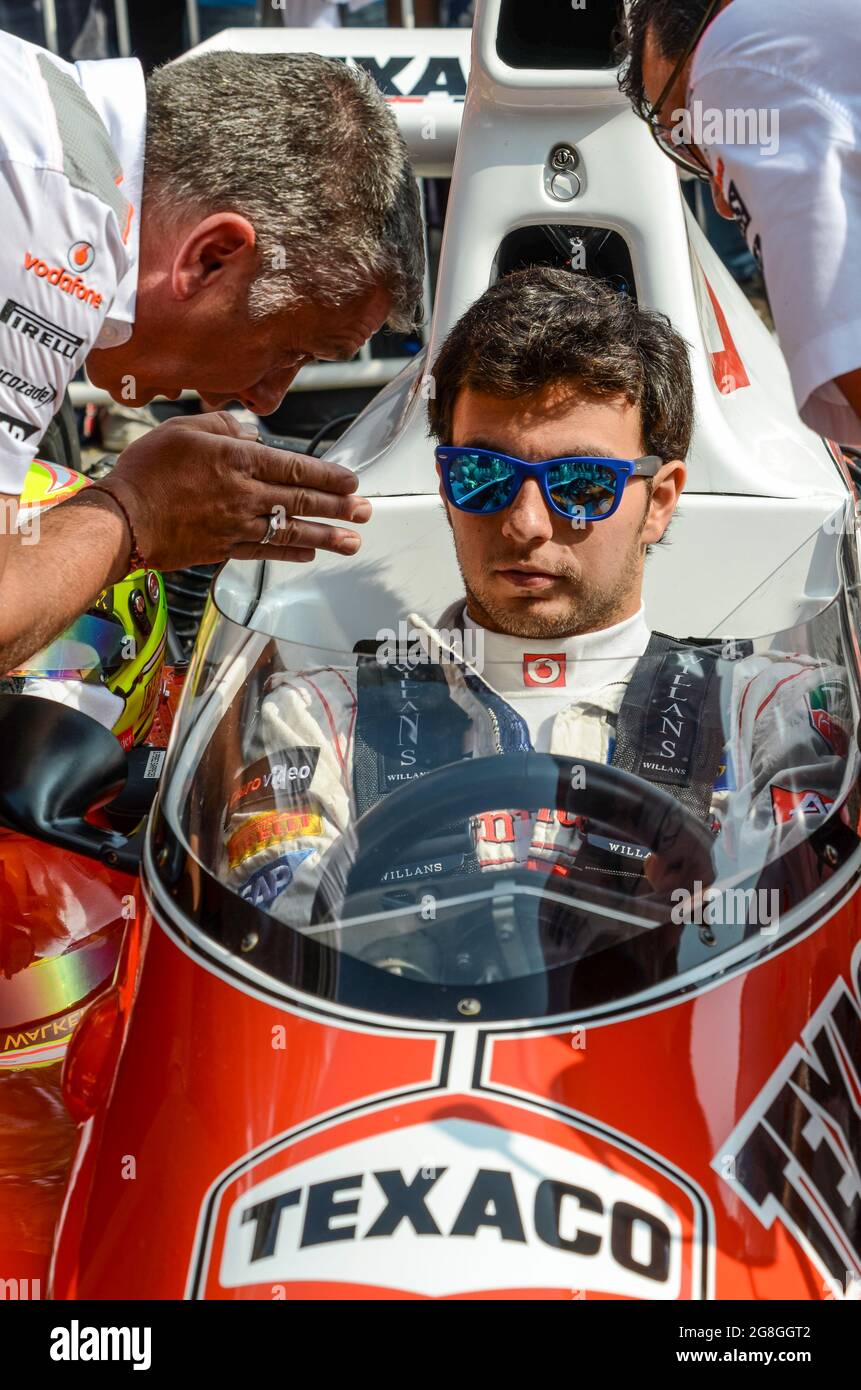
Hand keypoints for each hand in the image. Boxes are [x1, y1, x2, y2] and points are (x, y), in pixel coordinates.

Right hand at [98, 412, 370, 571]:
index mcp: (236, 461)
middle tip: (365, 513)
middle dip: (338, 508)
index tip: (352, 483)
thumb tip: (253, 432)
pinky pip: (264, 551)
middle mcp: (243, 495)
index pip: (295, 468)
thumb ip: (223, 427)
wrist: (122, 519)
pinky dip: (289, 552)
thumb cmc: (146, 470)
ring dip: (326, 537)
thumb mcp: (183, 429)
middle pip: (301, 502)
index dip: (328, 477)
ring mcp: (235, 526)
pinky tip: (308, 553)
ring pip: (290, 531)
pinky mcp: (223, 549)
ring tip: (352, 542)